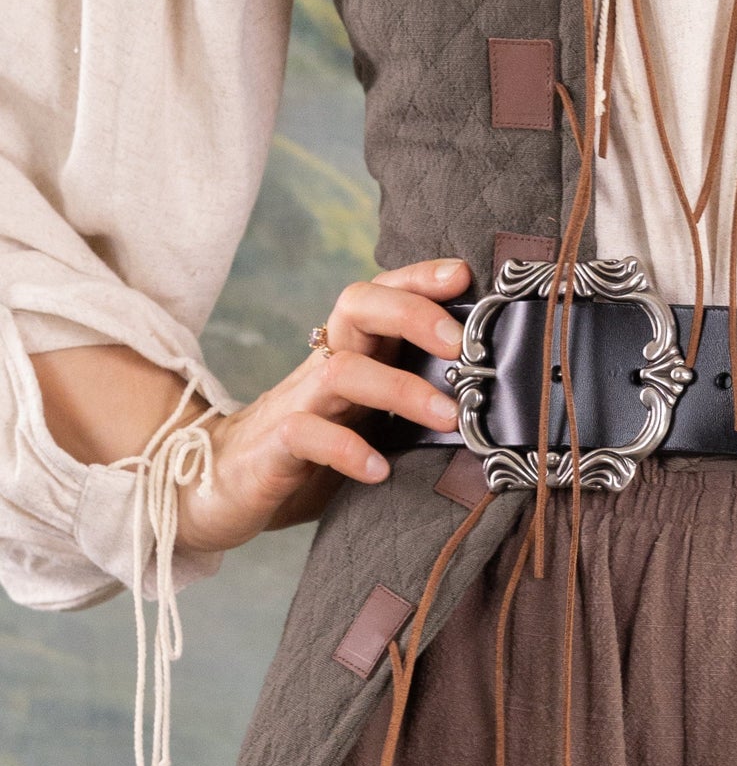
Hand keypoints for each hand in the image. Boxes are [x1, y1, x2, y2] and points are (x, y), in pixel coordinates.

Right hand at [176, 259, 470, 554]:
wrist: (217, 489)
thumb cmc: (311, 454)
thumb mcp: (368, 419)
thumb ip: (413, 402)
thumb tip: (491, 399)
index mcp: (351, 354)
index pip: (381, 295)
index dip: (419, 278)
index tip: (465, 276)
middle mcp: (323, 368)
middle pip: (356, 307)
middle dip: (412, 314)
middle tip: (463, 348)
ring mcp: (297, 404)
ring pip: (342, 371)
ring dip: (402, 390)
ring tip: (449, 418)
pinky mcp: (274, 449)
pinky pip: (307, 435)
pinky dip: (348, 450)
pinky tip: (380, 471)